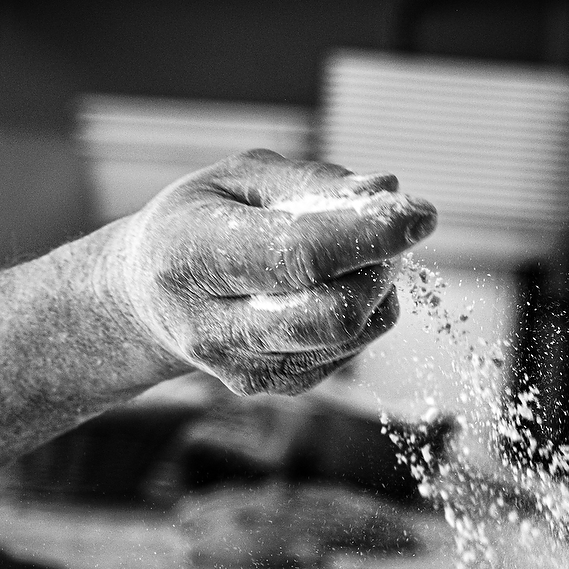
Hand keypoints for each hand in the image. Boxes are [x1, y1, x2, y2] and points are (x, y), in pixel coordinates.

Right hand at [108, 149, 436, 394]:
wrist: (147, 296)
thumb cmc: (200, 221)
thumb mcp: (239, 179)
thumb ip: (311, 182)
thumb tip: (386, 189)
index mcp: (190, 259)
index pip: (296, 256)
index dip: (367, 236)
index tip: (420, 213)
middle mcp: (210, 327)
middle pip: (331, 315)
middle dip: (379, 270)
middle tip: (390, 232)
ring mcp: (241, 368)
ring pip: (349, 336)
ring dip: (375, 288)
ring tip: (354, 252)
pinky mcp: (272, 388)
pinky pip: (348, 351)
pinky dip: (362, 312)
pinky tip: (334, 285)